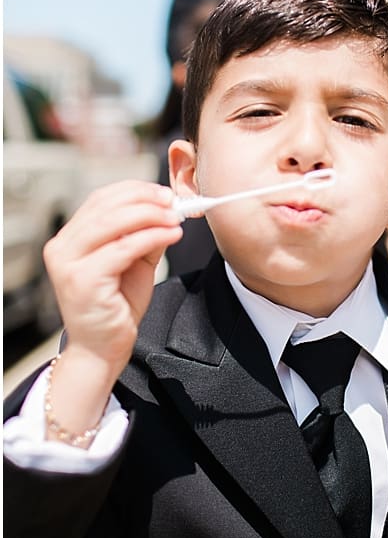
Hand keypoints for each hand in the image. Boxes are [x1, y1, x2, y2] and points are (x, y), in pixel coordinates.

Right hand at [41, 181, 181, 430]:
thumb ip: (145, 235)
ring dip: (150, 215)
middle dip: (145, 200)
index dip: (134, 190)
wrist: (103, 347)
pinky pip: (122, 249)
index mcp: (70, 238)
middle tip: (174, 201)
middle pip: (105, 206)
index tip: (164, 192)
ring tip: (176, 218)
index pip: (100, 199)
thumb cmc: (117, 304)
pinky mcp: (83, 280)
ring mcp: (68, 264)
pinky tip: (172, 235)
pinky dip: (151, 237)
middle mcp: (62, 247)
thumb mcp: (135, 262)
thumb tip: (169, 209)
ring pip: (112, 223)